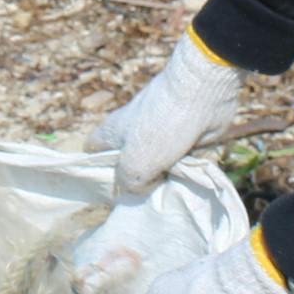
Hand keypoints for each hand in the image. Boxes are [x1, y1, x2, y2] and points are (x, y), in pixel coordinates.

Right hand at [90, 31, 245, 195]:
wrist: (201, 94)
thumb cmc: (160, 126)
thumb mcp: (135, 164)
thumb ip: (129, 182)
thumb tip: (142, 187)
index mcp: (113, 132)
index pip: (93, 151)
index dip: (96, 170)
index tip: (111, 190)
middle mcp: (134, 133)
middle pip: (129, 165)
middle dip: (137, 182)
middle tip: (145, 199)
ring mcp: (160, 135)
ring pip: (157, 167)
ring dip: (165, 179)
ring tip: (171, 192)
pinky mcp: (185, 137)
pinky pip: (180, 162)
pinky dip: (186, 170)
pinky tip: (190, 180)